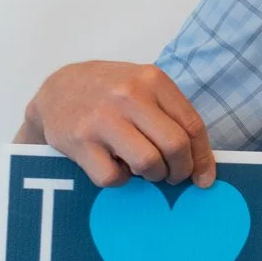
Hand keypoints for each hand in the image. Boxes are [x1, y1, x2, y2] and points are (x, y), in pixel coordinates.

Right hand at [16, 61, 216, 188]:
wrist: (57, 89)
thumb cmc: (109, 92)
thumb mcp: (143, 87)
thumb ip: (170, 114)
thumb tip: (200, 161)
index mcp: (152, 80)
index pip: (192, 126)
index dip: (203, 158)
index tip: (204, 177)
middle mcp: (129, 95)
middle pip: (175, 146)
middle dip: (180, 170)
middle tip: (173, 176)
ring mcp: (104, 118)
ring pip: (148, 163)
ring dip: (153, 176)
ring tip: (147, 171)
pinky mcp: (81, 141)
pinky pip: (114, 177)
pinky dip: (121, 180)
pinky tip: (116, 166)